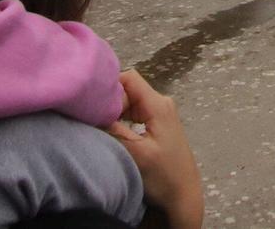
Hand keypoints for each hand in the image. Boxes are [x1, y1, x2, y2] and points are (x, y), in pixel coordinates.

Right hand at [106, 71, 203, 228]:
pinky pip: (133, 111)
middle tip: (97, 122)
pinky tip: (114, 133)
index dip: (109, 90)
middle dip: (109, 102)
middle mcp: (161, 102)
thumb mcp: (135, 153)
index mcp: (158, 105)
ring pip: (128, 100)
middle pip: (127, 88)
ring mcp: (160, 112)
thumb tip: (91, 112)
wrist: (183, 196)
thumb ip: (113, 129)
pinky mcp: (156, 123)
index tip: (97, 109)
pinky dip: (121, 119)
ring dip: (114, 113)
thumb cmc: (163, 177)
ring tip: (104, 129)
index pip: (128, 78)